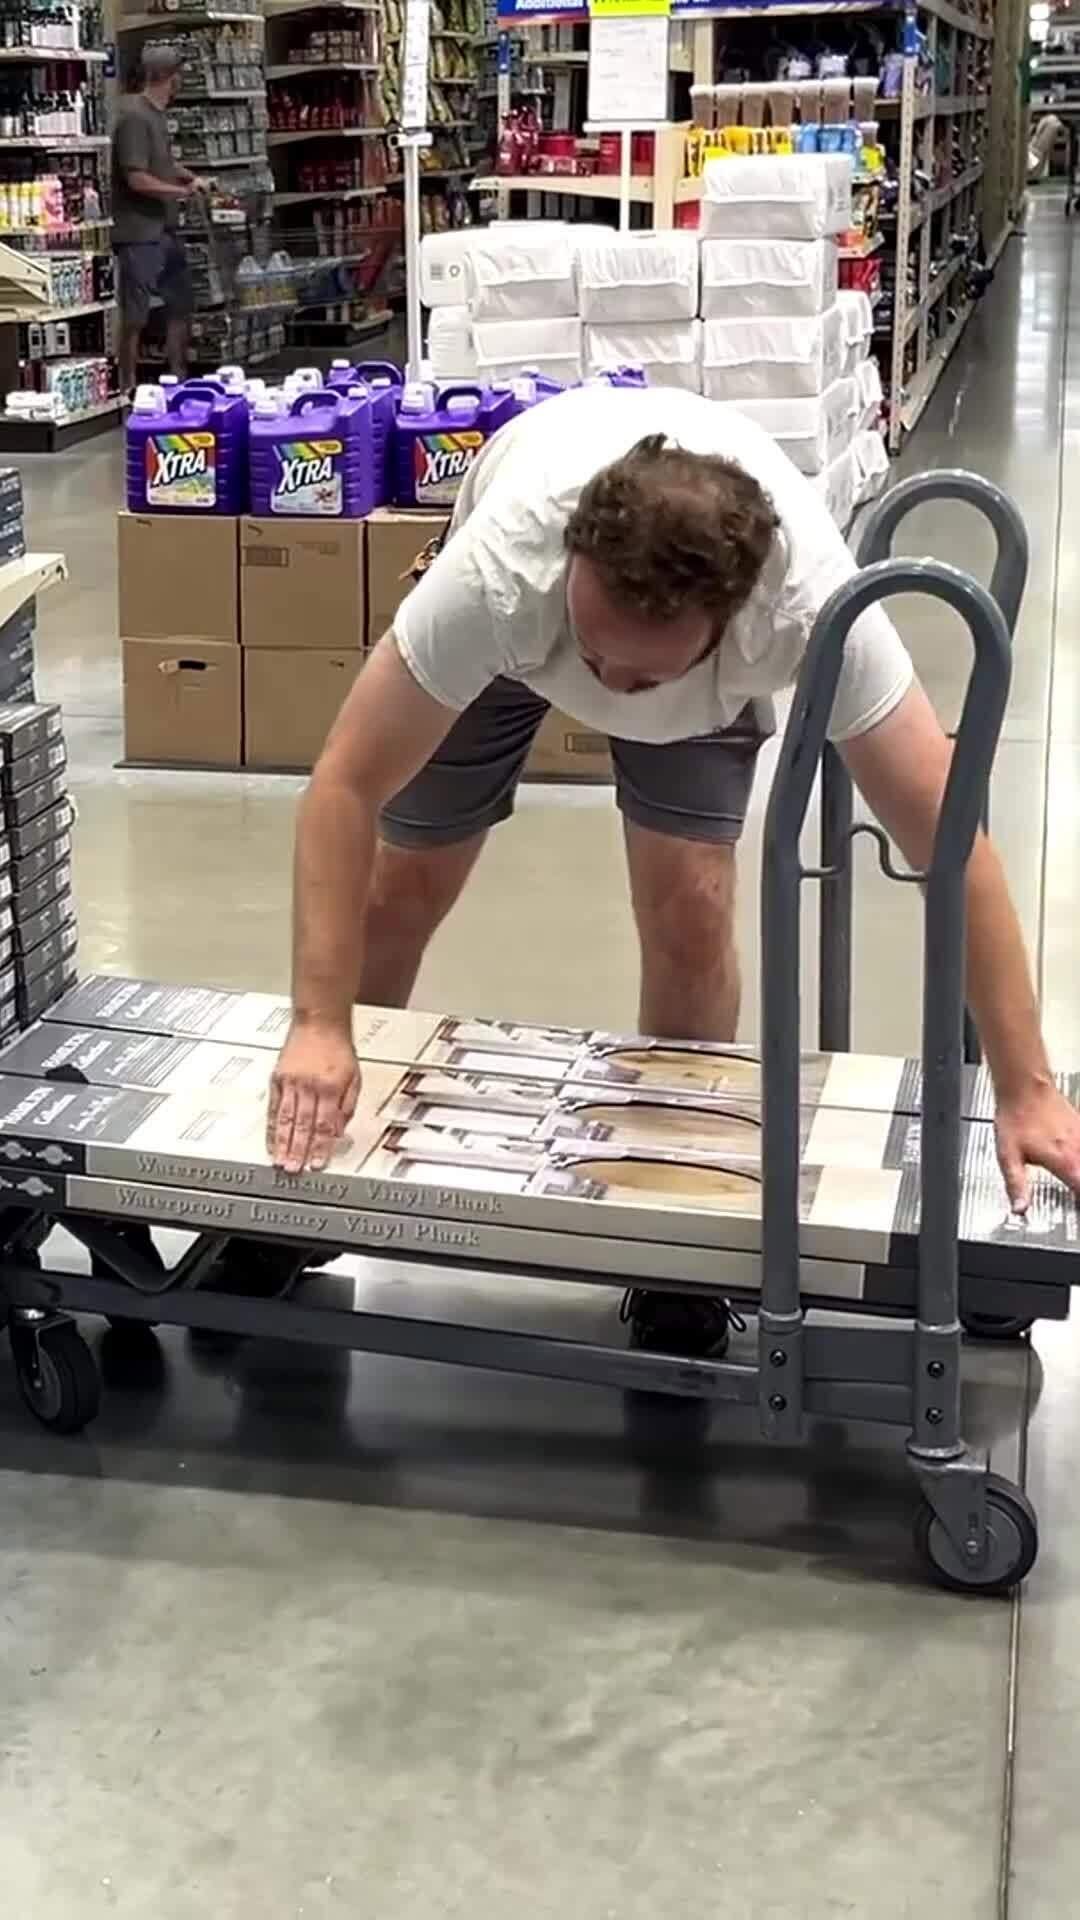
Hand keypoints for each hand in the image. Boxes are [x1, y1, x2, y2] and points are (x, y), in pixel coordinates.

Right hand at [267, 1017, 359, 1173]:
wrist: (319, 1022)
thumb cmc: (338, 1047)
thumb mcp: (355, 1077)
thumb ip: (348, 1106)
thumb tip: (339, 1131)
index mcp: (331, 1088)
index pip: (325, 1125)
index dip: (320, 1147)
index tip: (317, 1164)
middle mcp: (309, 1086)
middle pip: (303, 1125)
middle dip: (298, 1151)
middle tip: (294, 1170)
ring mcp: (291, 1083)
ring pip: (286, 1119)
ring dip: (283, 1143)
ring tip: (280, 1162)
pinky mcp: (278, 1079)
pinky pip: (274, 1107)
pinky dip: (272, 1127)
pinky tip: (271, 1141)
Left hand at [995, 1079, 1079, 1210]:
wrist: (1024, 1087)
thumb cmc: (1016, 1118)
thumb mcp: (1008, 1157)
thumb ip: (1016, 1185)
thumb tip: (1019, 1209)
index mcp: (1064, 1163)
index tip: (1075, 1212)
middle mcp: (1079, 1151)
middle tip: (1074, 1200)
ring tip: (1074, 1183)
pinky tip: (1076, 1161)